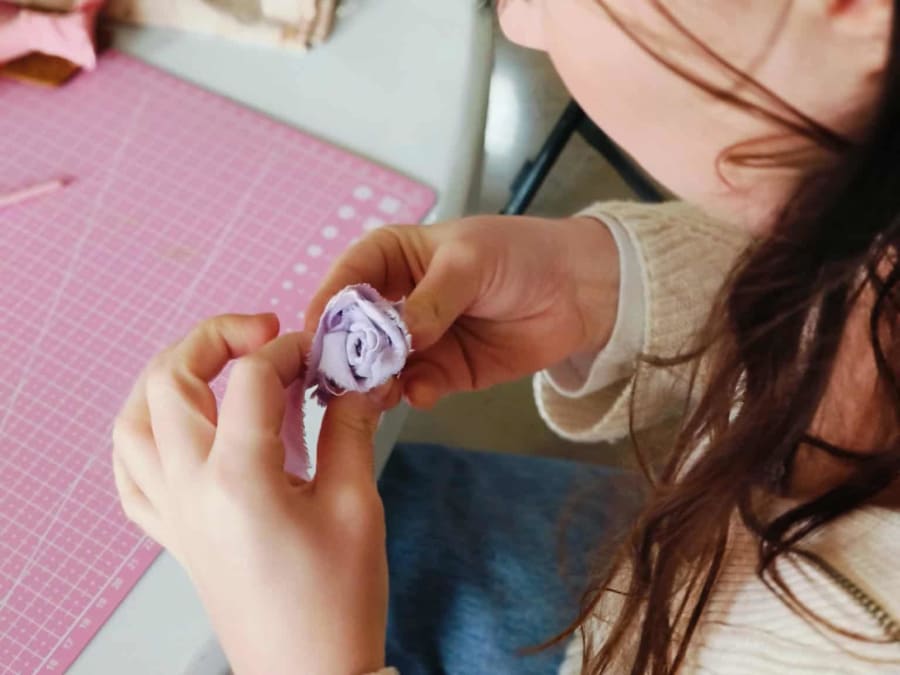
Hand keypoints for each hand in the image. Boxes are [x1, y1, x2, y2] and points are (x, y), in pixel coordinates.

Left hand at [112, 314, 389, 674]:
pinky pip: (131, 472)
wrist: (308, 672)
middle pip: (169, 381)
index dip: (289, 350)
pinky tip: (181, 426)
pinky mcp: (172, 534)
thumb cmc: (337, 601)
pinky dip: (146, 432)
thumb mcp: (355, 505)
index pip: (249, 379)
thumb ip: (349, 428)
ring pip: (133, 420)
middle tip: (263, 334)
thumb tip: (358, 381)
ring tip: (215, 367)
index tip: (321, 352)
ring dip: (168, 378)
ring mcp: (172, 513)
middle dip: (214, 339)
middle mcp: (190, 489)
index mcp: (238, 479)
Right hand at [307, 215, 619, 407]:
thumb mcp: (470, 261)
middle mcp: (396, 301)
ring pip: (381, 366)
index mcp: (391, 258)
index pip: (346, 279)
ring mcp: (418, 341)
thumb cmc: (518, 255)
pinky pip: (417, 386)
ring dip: (376, 380)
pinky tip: (420, 392)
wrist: (579, 291)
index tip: (316, 335)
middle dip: (347, 354)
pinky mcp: (444, 373)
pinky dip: (414, 392)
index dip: (328, 306)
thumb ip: (432, 299)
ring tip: (378, 391)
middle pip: (356, 331)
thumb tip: (399, 337)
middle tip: (340, 378)